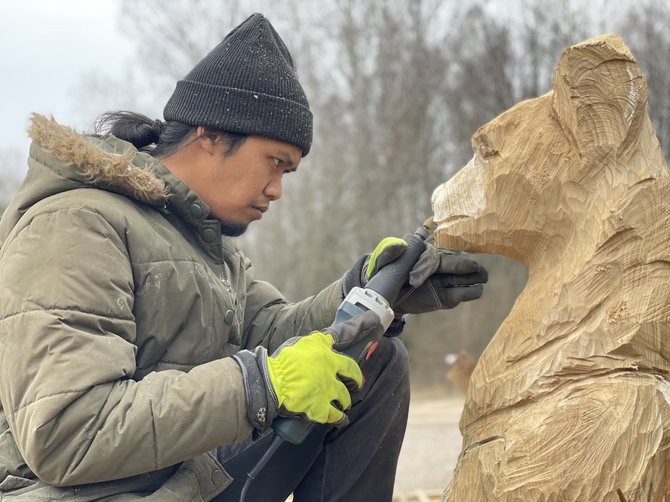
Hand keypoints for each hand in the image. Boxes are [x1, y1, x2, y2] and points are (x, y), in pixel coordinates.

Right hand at [233, 310, 382, 429]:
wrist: (268, 384)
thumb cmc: (277, 363)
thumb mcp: (296, 344)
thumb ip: (312, 345)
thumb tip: (323, 344)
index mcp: (322, 347)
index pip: (345, 333)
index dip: (361, 326)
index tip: (374, 322)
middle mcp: (329, 366)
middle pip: (352, 371)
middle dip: (356, 378)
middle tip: (357, 383)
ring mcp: (327, 388)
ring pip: (346, 396)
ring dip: (346, 399)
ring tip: (344, 403)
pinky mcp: (321, 408)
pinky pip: (337, 416)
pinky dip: (341, 418)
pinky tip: (342, 419)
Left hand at [391, 245, 487, 314]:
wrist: (383, 296)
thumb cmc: (382, 273)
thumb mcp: (381, 260)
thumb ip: (389, 252)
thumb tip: (401, 245)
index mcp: (425, 256)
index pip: (441, 257)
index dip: (452, 261)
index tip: (465, 262)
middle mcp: (438, 269)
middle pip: (456, 266)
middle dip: (467, 267)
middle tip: (477, 269)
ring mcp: (442, 283)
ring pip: (462, 280)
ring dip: (473, 279)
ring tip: (481, 280)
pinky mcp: (443, 299)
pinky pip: (458, 296)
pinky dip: (468, 293)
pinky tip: (476, 290)